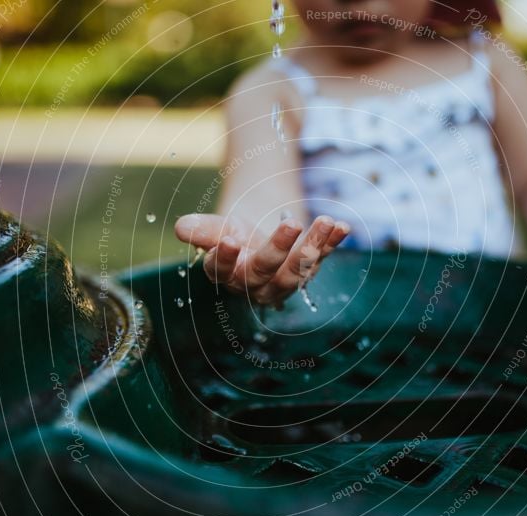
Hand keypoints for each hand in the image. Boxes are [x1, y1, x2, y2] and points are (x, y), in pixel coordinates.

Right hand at [175, 213, 348, 304]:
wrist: (257, 238)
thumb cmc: (233, 236)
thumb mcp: (217, 228)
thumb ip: (202, 230)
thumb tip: (182, 228)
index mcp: (227, 274)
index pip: (222, 270)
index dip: (225, 257)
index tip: (230, 240)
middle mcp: (255, 284)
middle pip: (266, 271)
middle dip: (279, 249)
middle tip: (291, 224)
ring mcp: (284, 281)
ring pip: (298, 269)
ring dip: (314, 246)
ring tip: (326, 220)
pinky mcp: (306, 271)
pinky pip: (320, 259)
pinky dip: (333, 243)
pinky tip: (343, 226)